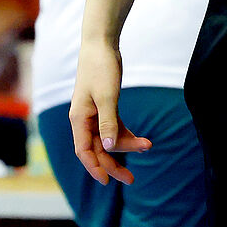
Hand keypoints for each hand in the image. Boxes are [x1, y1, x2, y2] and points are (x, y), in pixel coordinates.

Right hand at [70, 39, 150, 186]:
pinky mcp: (105, 107)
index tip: (108, 181)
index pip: (84, 151)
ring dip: (126, 146)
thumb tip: (108, 148)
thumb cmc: (100, 68)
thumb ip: (107, 122)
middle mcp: (84, 120)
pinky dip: (126, 134)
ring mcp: (94, 114)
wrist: (101, 45)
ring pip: (108, 139)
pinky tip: (142, 140)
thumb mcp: (106, 96)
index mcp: (79, 119)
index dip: (95, 168)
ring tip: (147, 147)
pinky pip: (114, 128)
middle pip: (98, 149)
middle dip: (113, 163)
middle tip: (131, 179)